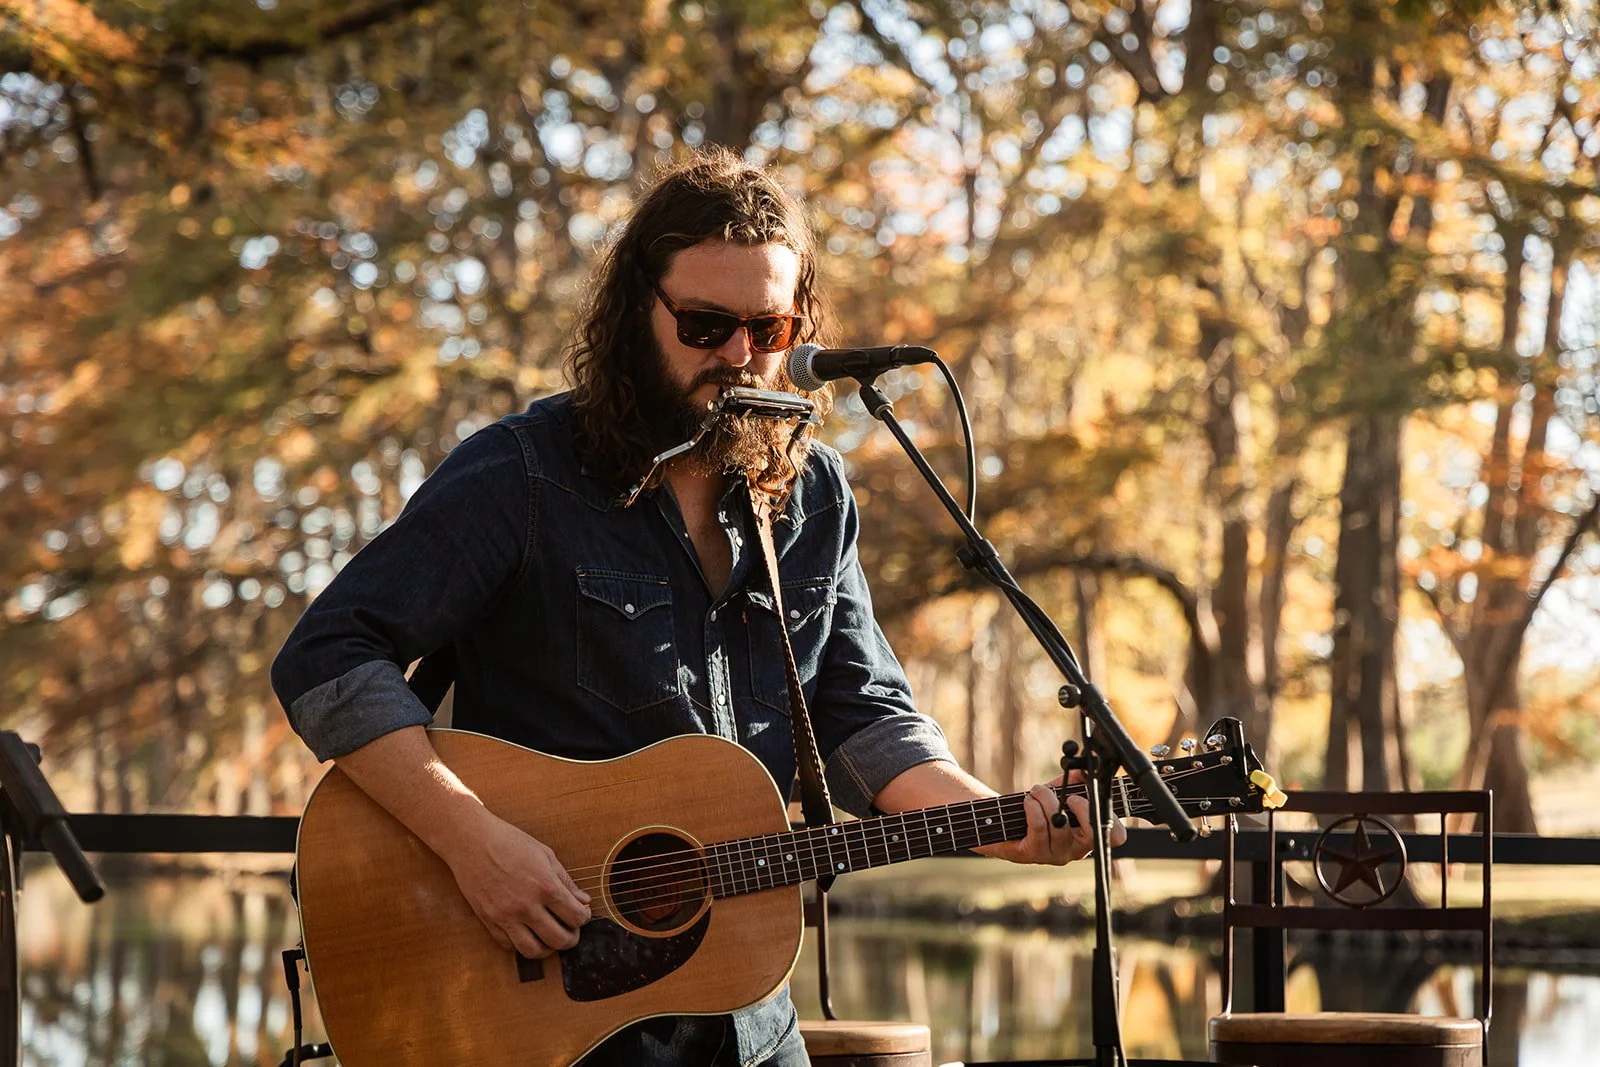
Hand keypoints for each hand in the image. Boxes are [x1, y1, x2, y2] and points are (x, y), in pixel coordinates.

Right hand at [443, 810, 591, 958]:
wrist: (471, 841)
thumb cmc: (509, 842)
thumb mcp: (545, 854)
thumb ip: (566, 880)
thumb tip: (584, 900)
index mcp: (545, 886)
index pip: (575, 917)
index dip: (583, 918)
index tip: (581, 915)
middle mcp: (527, 905)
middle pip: (559, 940)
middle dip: (571, 939)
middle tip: (571, 932)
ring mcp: (506, 916)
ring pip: (533, 950)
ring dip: (547, 949)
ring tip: (550, 938)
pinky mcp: (489, 921)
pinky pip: (509, 945)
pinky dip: (521, 944)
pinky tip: (527, 932)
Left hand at [978, 772, 1127, 865]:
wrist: (1002, 823)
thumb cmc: (1036, 809)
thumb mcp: (1059, 792)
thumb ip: (1075, 781)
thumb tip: (1084, 770)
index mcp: (1088, 836)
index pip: (1115, 836)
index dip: (1114, 819)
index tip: (1094, 796)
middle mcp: (1075, 850)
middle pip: (1092, 833)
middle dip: (1081, 808)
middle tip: (1068, 796)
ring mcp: (1055, 855)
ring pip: (1060, 825)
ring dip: (1047, 800)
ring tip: (1036, 791)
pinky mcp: (1033, 854)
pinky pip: (1039, 827)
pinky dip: (1034, 808)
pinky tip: (1028, 800)